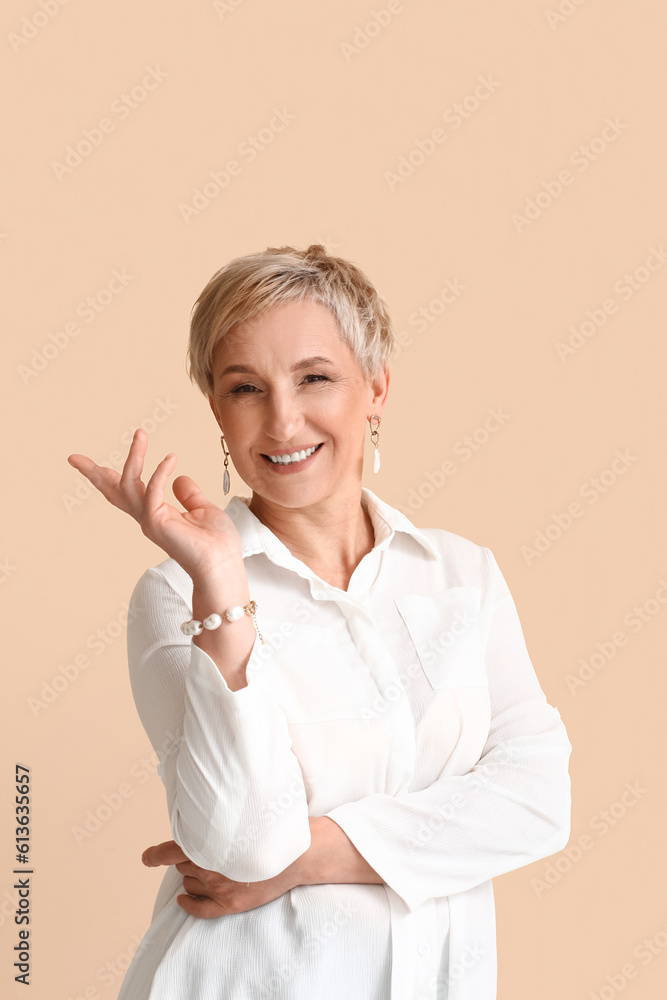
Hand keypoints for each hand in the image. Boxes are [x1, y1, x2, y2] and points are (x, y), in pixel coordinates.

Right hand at [67, 428, 241, 577]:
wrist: (223, 565)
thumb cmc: (217, 543)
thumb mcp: (202, 510)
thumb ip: (189, 495)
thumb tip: (179, 477)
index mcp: (155, 514)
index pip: (128, 492)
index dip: (111, 477)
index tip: (93, 465)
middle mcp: (147, 517)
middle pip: (113, 491)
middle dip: (94, 474)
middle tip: (74, 458)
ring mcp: (149, 520)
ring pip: (129, 484)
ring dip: (134, 456)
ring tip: (140, 433)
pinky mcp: (157, 522)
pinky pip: (153, 490)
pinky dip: (160, 472)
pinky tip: (171, 458)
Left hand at [142, 840, 300, 917]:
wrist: (299, 854)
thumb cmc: (271, 831)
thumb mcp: (240, 820)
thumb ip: (216, 826)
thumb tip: (196, 828)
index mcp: (213, 844)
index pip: (173, 851)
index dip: (156, 855)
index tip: (146, 857)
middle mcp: (213, 867)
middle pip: (183, 864)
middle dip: (187, 857)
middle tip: (202, 850)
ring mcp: (220, 888)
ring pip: (189, 882)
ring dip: (191, 875)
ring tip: (210, 866)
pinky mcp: (230, 905)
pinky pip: (199, 909)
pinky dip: (188, 903)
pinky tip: (183, 899)